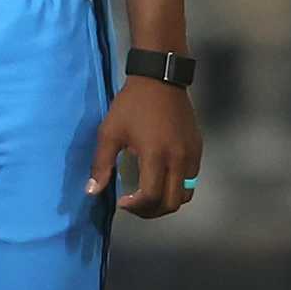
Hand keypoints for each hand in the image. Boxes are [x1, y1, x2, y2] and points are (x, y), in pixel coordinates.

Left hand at [86, 76, 201, 217]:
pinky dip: (177, 187)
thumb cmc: (132, 104)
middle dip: (152, 211)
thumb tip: (92, 191)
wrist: (159, 78)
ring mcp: (192, 155)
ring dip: (167, 202)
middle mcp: (179, 159)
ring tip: (148, 196)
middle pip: (172, 203)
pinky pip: (192, 179)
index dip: (137, 207)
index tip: (123, 201)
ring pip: (185, 195)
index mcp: (156, 155)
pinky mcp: (198, 149)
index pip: (152, 196)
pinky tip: (161, 177)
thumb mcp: (110, 130)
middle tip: (135, 205)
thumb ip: (101, 163)